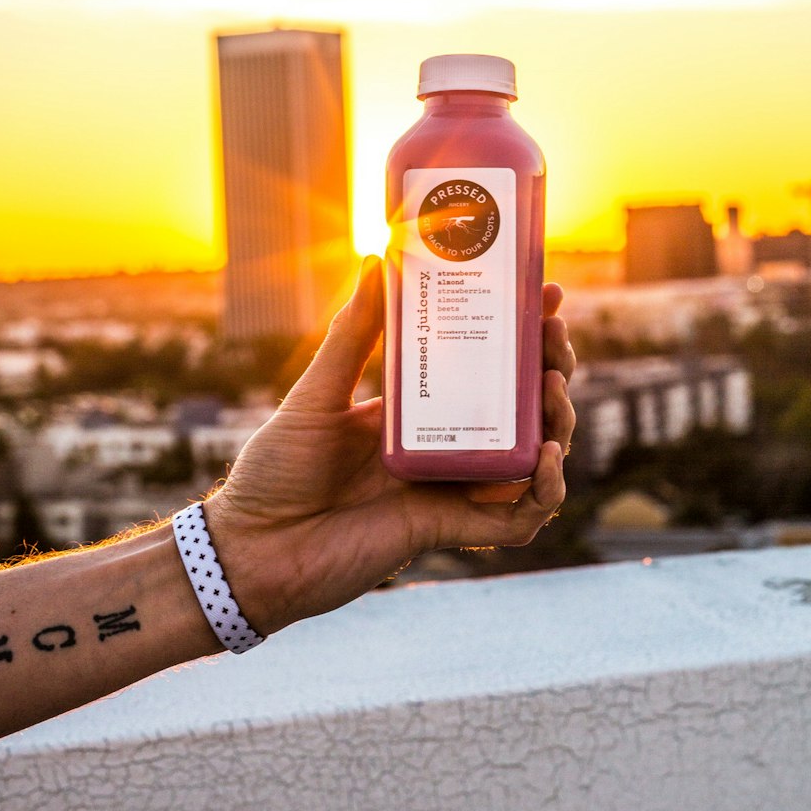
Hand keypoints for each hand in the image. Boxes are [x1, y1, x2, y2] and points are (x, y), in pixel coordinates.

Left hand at [204, 257, 576, 634]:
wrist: (252, 551)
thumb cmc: (275, 472)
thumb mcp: (316, 394)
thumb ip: (351, 335)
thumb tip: (378, 260)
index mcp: (414, 411)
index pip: (483, 366)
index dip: (522, 334)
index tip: (546, 295)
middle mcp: (442, 447)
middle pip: (519, 407)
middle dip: (549, 368)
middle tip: (555, 334)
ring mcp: (450, 489)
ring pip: (531, 457)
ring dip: (558, 421)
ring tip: (553, 386)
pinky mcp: (450, 531)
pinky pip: (518, 520)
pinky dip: (545, 492)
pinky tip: (546, 458)